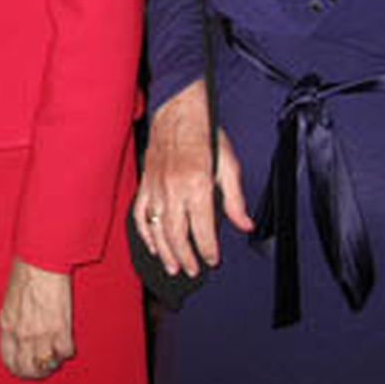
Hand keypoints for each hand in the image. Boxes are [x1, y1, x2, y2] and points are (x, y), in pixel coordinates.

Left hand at [0, 258, 72, 379]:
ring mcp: (41, 333)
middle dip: (36, 372)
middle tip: (43, 366)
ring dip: (52, 361)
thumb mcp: (10, 298)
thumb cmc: (25, 271)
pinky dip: (67, 350)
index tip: (26, 367)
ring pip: (47, 365)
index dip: (18, 368)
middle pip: (27, 369)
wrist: (42, 259)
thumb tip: (19, 335)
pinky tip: (66, 340)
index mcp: (6, 324)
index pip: (8, 361)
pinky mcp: (60, 328)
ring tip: (55, 353)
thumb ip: (14, 319)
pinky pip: (65, 352)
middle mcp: (22, 333)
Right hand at [133, 79, 253, 276]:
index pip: (202, 229)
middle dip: (185, 258)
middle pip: (176, 234)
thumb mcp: (229, 165)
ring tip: (173, 268)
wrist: (177, 112)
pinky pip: (140, 214)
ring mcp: (155, 187)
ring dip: (164, 252)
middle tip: (193, 271)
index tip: (213, 260)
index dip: (208, 250)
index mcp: (196, 185)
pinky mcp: (145, 183)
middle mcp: (173, 189)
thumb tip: (244, 225)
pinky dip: (145, 233)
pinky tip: (152, 245)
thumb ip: (235, 199)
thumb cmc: (205, 134)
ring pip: (156, 228)